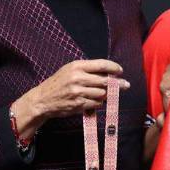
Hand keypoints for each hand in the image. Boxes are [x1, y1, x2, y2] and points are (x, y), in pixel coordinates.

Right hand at [11, 60, 127, 140]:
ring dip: (106, 95)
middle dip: (118, 84)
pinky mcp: (78, 104)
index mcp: (77, 66)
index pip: (101, 65)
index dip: (114, 67)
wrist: (43, 99)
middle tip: (126, 85)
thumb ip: (87, 70)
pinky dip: (98, 103)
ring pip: (102, 93)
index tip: (120, 71)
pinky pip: (96, 104)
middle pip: (105, 81)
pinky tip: (93, 101)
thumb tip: (109, 73)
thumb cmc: (58, 83)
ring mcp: (78, 92)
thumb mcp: (69, 70)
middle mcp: (78, 78)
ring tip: (103, 94)